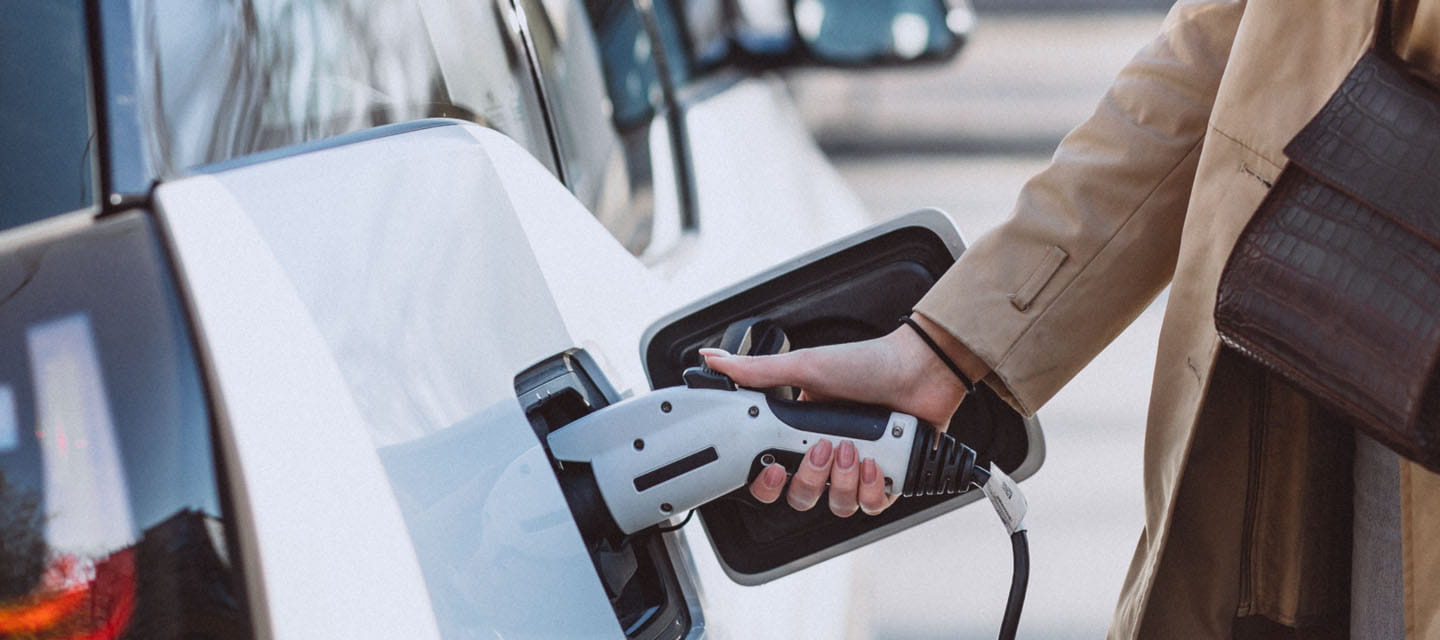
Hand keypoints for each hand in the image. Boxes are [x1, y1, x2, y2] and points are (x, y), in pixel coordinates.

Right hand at [701, 313, 988, 516]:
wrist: (920, 369)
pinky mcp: (887, 480)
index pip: (772, 473)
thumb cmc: (866, 363)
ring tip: (853, 450)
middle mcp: (827, 455)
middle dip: (810, 478)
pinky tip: (874, 463)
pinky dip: (871, 488)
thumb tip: (713, 358)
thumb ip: (756, 371)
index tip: (771, 468)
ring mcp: (856, 469)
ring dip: (842, 481)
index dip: (766, 481)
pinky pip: (870, 506)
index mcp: (801, 432)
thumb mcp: (804, 366)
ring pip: (836, 505)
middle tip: (823, 448)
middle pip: (801, 497)